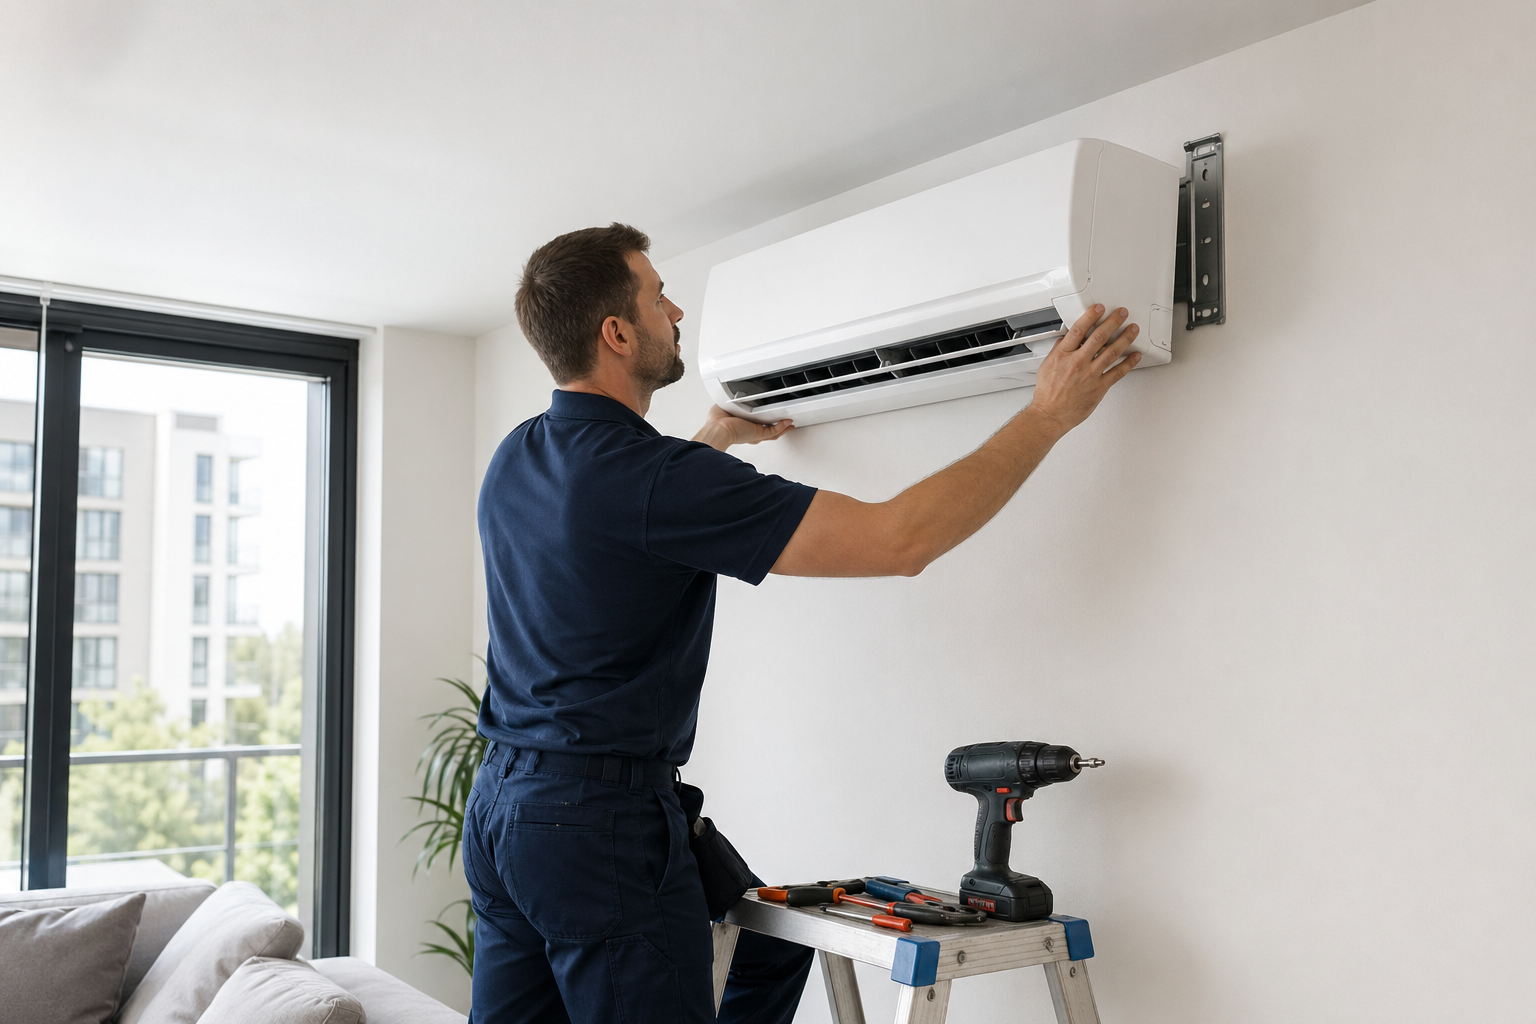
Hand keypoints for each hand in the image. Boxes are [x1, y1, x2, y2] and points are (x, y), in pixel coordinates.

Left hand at [692, 405, 793, 450]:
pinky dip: (781, 427)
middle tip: (783, 421)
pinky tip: (787, 423)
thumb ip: (729, 402)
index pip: (754, 423)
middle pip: (766, 429)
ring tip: (789, 422)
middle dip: (776, 425)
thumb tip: (728, 396)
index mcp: (740, 425)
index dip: (762, 420)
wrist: (719, 430)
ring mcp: (754, 432)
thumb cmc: (717, 422)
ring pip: (772, 431)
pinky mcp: (758, 434)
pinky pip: (773, 431)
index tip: (767, 414)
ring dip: (782, 427)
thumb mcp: (724, 407)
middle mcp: (748, 430)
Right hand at [1027, 304, 1140, 435]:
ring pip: (1112, 352)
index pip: (1078, 330)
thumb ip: (1059, 351)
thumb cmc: (1048, 394)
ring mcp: (1090, 375)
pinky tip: (1135, 356)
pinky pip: (1118, 372)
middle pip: (1099, 337)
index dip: (1091, 316)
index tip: (1099, 308)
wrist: (1051, 414)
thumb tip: (1067, 338)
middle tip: (1122, 314)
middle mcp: (1078, 363)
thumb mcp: (1047, 366)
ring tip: (1133, 330)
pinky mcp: (1100, 387)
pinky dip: (1129, 363)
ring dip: (1125, 338)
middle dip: (1113, 322)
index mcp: (1063, 355)